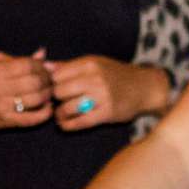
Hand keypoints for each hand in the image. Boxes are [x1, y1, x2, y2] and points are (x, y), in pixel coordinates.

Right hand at [0, 49, 52, 131]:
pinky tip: (48, 108)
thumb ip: (19, 59)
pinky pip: (30, 119)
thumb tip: (43, 54)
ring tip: (49, 91)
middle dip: (47, 80)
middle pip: (34, 83)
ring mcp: (2, 106)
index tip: (47, 67)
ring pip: (35, 100)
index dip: (42, 66)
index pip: (28, 65)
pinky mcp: (5, 121)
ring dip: (47, 95)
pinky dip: (44, 114)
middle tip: (51, 80)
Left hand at [47, 56, 161, 131]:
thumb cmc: (116, 75)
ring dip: (60, 113)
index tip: (54, 88)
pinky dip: (68, 125)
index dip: (51, 83)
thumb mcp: (95, 63)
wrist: (144, 87)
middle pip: (59, 91)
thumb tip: (44, 66)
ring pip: (67, 107)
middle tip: (59, 102)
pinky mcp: (106, 114)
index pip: (57, 75)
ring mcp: (101, 97)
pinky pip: (80, 122)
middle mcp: (95, 78)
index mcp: (90, 63)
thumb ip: (69, 66)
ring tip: (61, 114)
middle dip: (56, 98)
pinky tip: (65, 124)